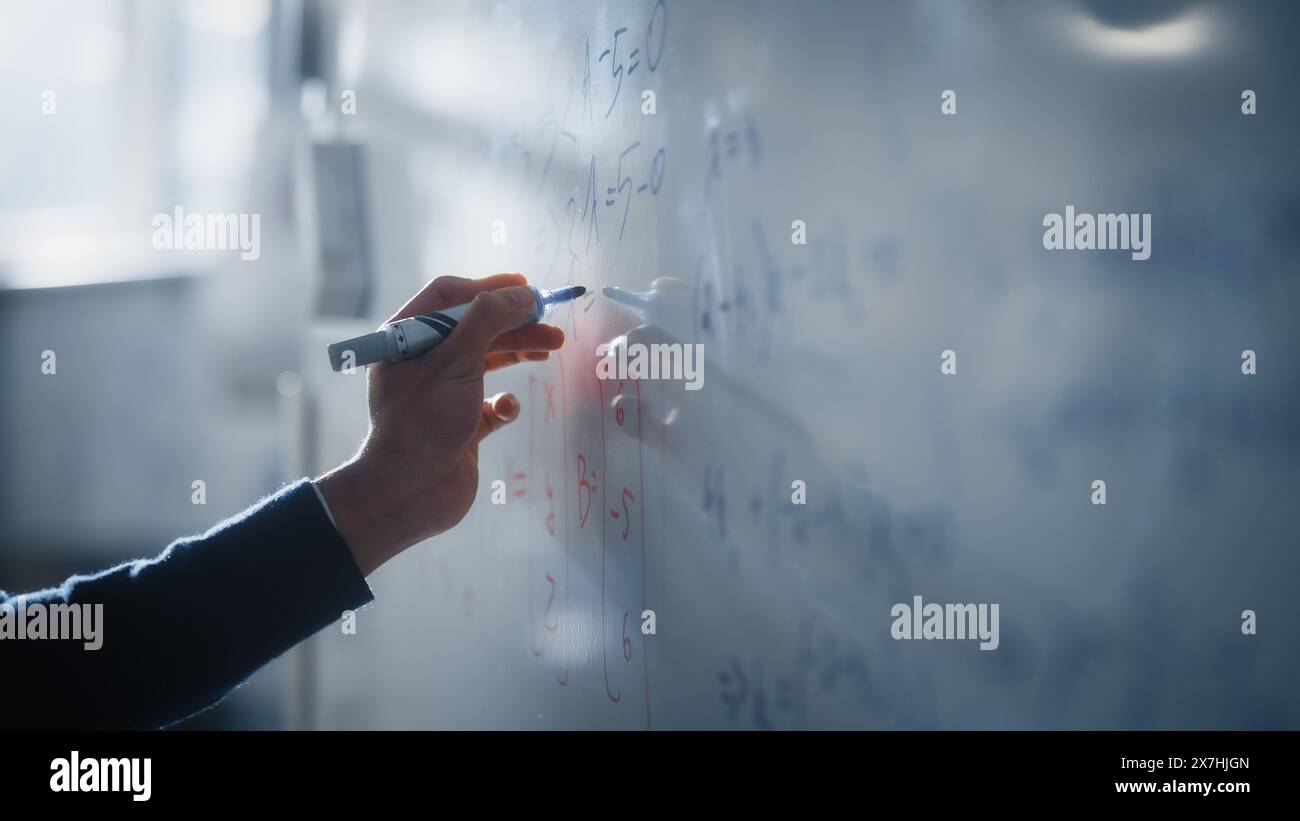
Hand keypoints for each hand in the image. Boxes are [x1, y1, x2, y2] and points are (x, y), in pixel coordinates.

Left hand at [316, 273, 564, 574]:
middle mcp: (422, 362)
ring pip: (487, 362)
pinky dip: (504, 404)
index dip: (489, 289)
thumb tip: (523, 293)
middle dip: (515, 324)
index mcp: (406, 338)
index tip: (527, 289)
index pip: (449, 296)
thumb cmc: (424, 422)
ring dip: (519, 353)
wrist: (408, 494)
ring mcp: (442, 394)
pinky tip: (507, 410)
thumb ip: (489, 320)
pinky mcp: (461, 425)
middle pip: (476, 328)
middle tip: (552, 325)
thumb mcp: (456, 361)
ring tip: (552, 351)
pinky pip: (490, 404)